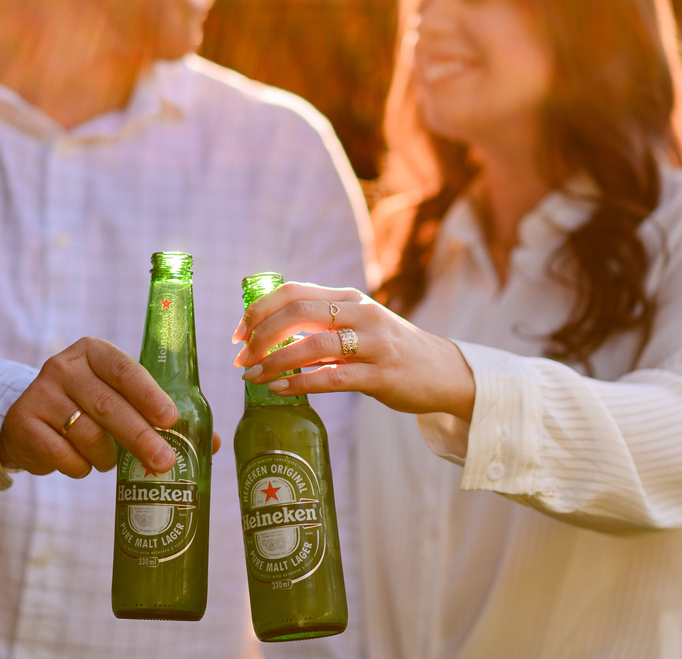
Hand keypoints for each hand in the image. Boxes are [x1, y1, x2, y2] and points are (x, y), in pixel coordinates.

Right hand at [0, 337, 220, 479]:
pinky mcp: (23, 423)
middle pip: (109, 405)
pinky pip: (63, 455)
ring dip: (107, 456)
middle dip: (141, 437)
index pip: (126, 369)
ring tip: (109, 459)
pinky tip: (82, 462)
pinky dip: (81, 467)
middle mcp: (64, 366)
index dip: (149, 395)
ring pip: (88, 434)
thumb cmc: (87, 407)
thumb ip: (158, 413)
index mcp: (94, 352)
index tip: (171, 419)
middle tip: (165, 461)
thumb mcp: (119, 398)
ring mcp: (40, 393)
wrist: (27, 419)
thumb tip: (210, 442)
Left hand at [233, 283, 475, 420]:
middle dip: (260, 335)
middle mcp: (360, 314)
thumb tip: (270, 330)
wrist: (442, 371)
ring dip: (274, 362)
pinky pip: (331, 378)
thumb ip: (322, 322)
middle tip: (242, 358)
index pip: (293, 292)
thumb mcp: (358, 323)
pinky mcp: (380, 375)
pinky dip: (300, 383)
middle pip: (297, 313)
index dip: (258, 310)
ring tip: (253, 377)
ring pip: (312, 346)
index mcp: (349, 298)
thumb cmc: (390, 348)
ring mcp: (373, 344)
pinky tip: (280, 390)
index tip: (238, 333)